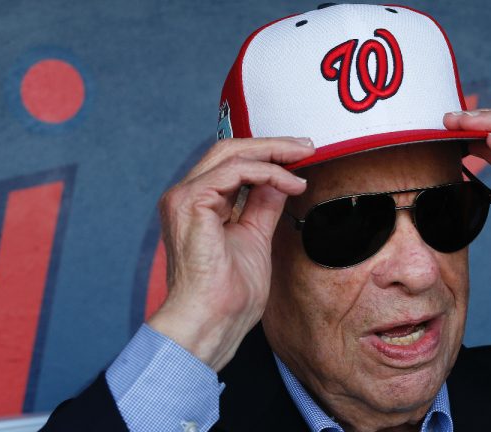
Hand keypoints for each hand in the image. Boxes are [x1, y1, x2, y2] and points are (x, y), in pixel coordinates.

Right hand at [147, 137, 313, 370]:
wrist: (211, 322)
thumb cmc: (228, 296)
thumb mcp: (255, 238)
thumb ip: (262, 207)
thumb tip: (279, 183)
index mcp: (197, 205)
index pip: (231, 163)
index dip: (267, 155)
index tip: (300, 157)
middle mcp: (185, 196)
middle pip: (229, 150)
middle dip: (272, 145)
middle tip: (306, 147)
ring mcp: (184, 198)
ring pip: (231, 154)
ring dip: (273, 153)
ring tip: (303, 159)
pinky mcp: (191, 203)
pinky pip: (235, 172)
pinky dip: (267, 173)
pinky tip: (290, 183)